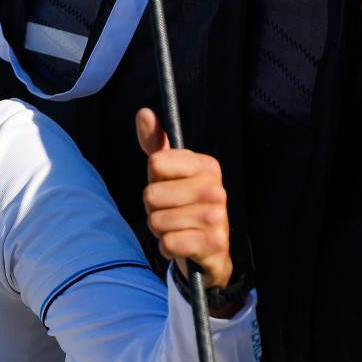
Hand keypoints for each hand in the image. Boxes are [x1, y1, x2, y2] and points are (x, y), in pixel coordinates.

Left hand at [136, 107, 233, 296]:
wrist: (210, 249)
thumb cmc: (182, 203)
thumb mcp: (168, 172)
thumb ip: (154, 143)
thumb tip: (144, 113)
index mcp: (207, 165)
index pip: (155, 162)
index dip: (154, 179)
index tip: (169, 186)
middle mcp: (216, 188)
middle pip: (151, 194)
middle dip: (153, 209)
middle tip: (172, 213)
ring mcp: (217, 216)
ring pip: (156, 221)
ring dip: (160, 230)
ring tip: (178, 228)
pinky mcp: (213, 243)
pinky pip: (168, 243)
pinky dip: (168, 248)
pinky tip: (183, 245)